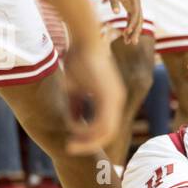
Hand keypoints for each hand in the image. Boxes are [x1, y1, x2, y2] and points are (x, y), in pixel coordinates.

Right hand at [60, 39, 125, 154]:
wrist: (84, 39)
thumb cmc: (77, 58)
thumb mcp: (74, 88)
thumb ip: (75, 105)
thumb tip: (71, 122)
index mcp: (111, 98)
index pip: (105, 127)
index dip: (89, 138)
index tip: (72, 141)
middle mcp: (116, 100)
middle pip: (108, 134)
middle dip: (89, 144)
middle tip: (70, 148)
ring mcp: (115, 98)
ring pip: (106, 132)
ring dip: (88, 140)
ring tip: (70, 143)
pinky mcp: (109, 95)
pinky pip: (101, 122)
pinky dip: (87, 129)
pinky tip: (73, 128)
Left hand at [99, 0, 142, 43]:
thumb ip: (113, 1)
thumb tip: (116, 13)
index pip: (136, 13)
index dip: (132, 24)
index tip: (126, 33)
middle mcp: (136, 1)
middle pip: (139, 19)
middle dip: (136, 31)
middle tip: (132, 43)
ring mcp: (134, 3)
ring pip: (136, 20)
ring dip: (133, 31)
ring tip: (128, 42)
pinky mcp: (129, 5)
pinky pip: (131, 17)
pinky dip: (129, 26)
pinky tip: (125, 35)